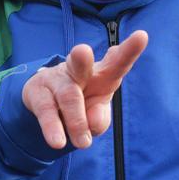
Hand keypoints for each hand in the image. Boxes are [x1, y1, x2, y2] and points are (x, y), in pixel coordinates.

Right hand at [22, 30, 147, 149]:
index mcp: (101, 74)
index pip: (117, 62)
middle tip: (82, 51)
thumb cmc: (81, 104)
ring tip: (83, 143)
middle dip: (82, 57)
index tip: (141, 36)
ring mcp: (56, 80)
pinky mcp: (37, 93)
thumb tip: (93, 119)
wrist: (46, 103)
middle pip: (81, 64)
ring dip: (76, 120)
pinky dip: (53, 127)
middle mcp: (78, 71)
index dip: (129, 50)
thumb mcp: (96, 113)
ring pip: (68, 95)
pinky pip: (46, 111)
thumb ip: (100, 118)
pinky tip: (58, 141)